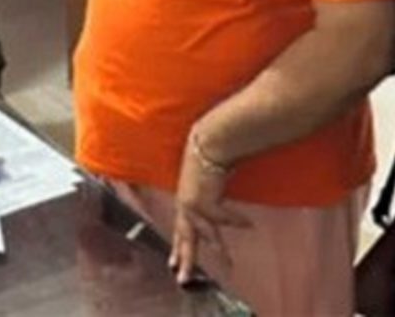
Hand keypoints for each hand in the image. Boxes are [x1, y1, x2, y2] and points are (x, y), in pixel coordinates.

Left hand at [169, 131, 248, 285]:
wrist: (208, 142)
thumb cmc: (207, 152)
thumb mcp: (203, 175)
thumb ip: (206, 188)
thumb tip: (213, 191)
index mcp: (183, 198)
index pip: (180, 227)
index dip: (178, 244)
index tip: (173, 261)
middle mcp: (184, 203)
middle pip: (185, 237)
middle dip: (185, 259)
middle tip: (182, 279)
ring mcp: (192, 204)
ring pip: (204, 235)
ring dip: (217, 248)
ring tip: (228, 264)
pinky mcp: (204, 202)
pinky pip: (224, 218)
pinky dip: (237, 221)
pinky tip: (248, 225)